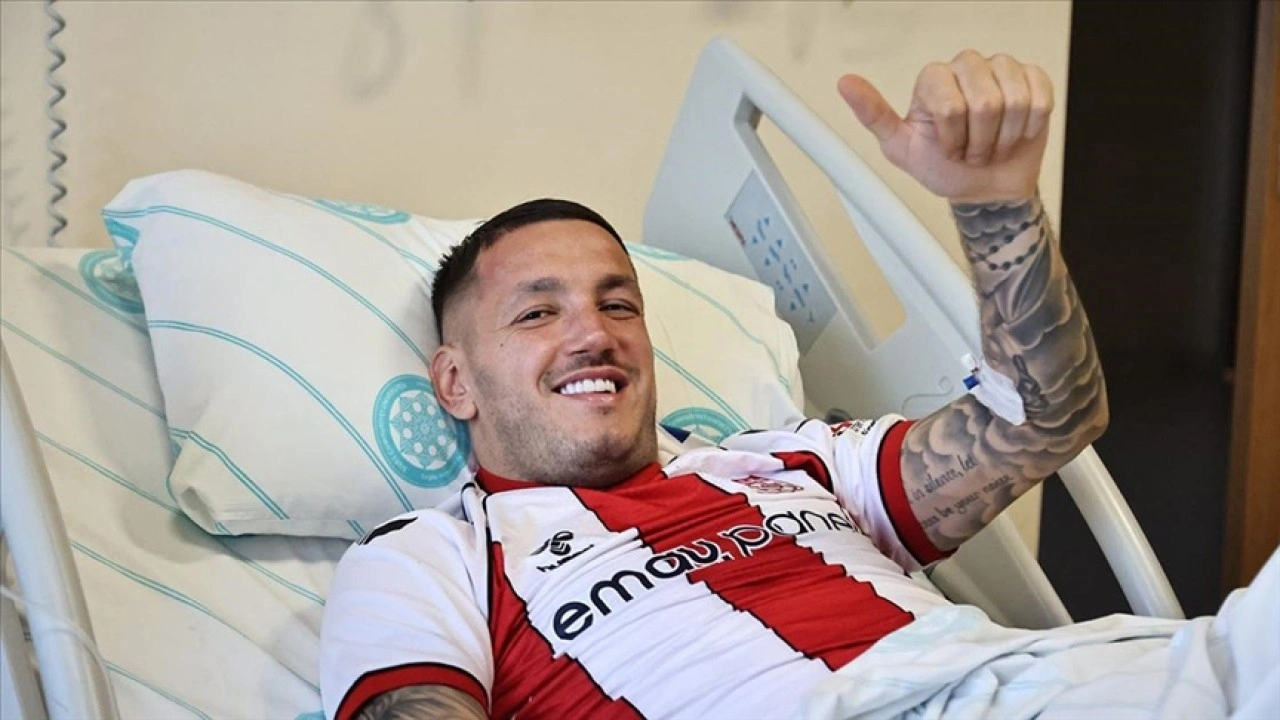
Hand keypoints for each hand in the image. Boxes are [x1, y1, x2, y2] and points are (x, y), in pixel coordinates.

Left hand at [837, 50, 1053, 203]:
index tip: (948, 149)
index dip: (953, 136)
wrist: (986, 187)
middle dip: (979, 139)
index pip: (948, 103)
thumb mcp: (902, 149)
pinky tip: (1016, 134)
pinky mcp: (1034, 79)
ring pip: (1014, 100)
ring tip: (992, 144)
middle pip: (985, 101)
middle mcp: (966, 67)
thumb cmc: (944, 167)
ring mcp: (1002, 69)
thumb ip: (874, 116)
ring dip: (1004, 137)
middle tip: (972, 150)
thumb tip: (845, 83)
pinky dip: (1027, 128)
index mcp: (933, 80)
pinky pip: (1039, 99)